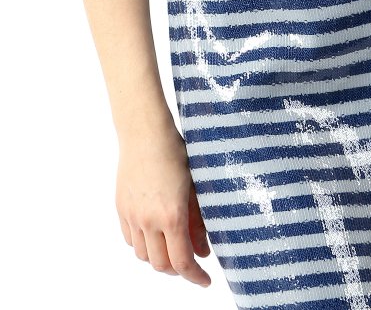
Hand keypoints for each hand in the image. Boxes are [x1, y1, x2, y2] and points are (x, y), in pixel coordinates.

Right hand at [115, 122, 211, 287]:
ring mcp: (131, 215)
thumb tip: (204, 251)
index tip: (205, 280)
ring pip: (143, 255)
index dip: (195, 276)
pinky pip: (130, 239)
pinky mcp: (121, 207)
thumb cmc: (177, 154)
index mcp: (172, 216)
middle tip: (191, 263)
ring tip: (173, 249)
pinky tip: (154, 235)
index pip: (182, 262)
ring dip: (159, 259)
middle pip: (160, 264)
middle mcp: (148, 220)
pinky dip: (143, 245)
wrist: (146, 134)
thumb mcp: (195, 188)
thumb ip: (199, 222)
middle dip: (178, 270)